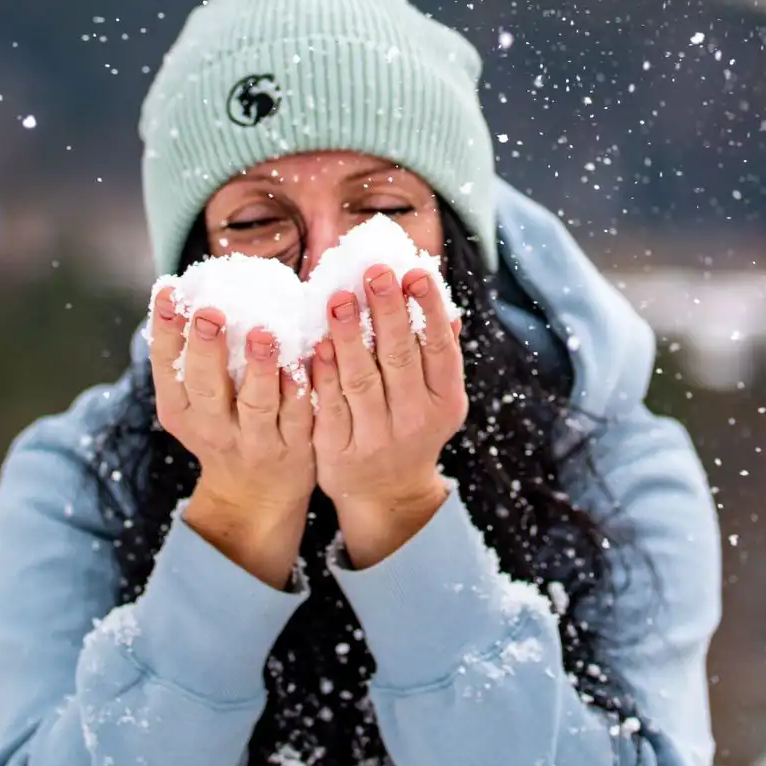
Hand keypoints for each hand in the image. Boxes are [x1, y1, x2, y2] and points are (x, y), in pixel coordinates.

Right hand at [150, 286, 314, 587]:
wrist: (253, 495)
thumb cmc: (222, 427)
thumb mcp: (193, 402)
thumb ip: (192, 357)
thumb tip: (186, 290)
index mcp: (181, 409)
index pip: (165, 367)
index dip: (166, 330)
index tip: (171, 293)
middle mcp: (212, 427)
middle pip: (206, 387)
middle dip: (206, 349)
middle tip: (211, 314)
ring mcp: (254, 441)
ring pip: (257, 404)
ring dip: (260, 369)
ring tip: (263, 335)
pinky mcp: (293, 448)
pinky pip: (299, 416)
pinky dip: (302, 389)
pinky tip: (309, 360)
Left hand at [310, 265, 466, 568]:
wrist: (387, 493)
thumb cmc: (411, 425)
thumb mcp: (436, 396)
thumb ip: (438, 353)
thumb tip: (448, 307)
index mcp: (443, 399)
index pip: (439, 348)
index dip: (428, 310)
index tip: (415, 273)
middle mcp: (414, 419)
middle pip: (399, 358)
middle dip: (387, 312)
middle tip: (375, 272)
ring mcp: (375, 437)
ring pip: (361, 380)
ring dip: (349, 336)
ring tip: (339, 297)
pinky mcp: (337, 449)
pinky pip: (329, 405)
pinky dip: (323, 373)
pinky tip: (316, 342)